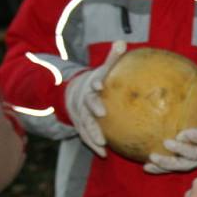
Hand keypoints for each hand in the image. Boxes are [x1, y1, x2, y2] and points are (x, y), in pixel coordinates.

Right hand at [65, 41, 126, 156]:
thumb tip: (121, 42)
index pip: (91, 82)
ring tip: (102, 142)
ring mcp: (80, 115)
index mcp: (89, 87)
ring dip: (92, 133)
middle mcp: (83, 101)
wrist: (74, 94)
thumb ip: (112, 59)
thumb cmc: (97, 83)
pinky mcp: (80, 127)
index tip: (99, 84)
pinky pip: (86, 137)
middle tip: (102, 113)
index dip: (95, 82)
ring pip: (85, 124)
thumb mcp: (102, 70)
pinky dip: (93, 145)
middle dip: (92, 108)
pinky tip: (104, 154)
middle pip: (86, 105)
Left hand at [143, 127, 196, 173]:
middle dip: (180, 149)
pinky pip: (171, 169)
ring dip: (166, 163)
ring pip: (180, 165)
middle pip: (192, 155)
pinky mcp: (184, 166)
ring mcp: (194, 162)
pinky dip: (159, 169)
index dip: (195, 137)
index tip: (183, 133)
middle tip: (166, 142)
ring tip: (152, 157)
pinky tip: (146, 167)